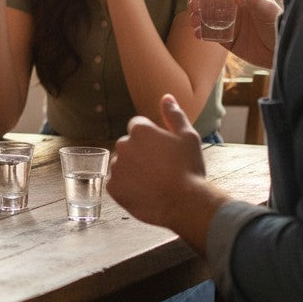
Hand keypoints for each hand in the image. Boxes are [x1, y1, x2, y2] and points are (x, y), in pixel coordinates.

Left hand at [107, 94, 222, 244]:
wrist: (186, 204)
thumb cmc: (189, 169)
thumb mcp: (188, 137)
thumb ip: (174, 115)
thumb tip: (166, 97)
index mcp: (139, 130)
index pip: (139, 128)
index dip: (152, 141)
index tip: (164, 154)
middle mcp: (122, 145)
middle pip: (129, 146)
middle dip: (140, 154)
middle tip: (160, 170)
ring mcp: (116, 167)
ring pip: (122, 165)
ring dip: (133, 171)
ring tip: (154, 184)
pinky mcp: (113, 188)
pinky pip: (117, 184)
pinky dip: (127, 188)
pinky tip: (144, 194)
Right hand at [188, 0, 278, 67]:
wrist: (281, 51)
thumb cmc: (278, 25)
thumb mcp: (268, 10)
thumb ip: (252, 0)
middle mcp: (233, 5)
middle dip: (197, 0)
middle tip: (193, 5)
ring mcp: (228, 21)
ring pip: (205, 14)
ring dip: (196, 15)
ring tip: (194, 19)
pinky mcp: (225, 36)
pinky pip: (209, 32)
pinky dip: (200, 32)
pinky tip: (197, 32)